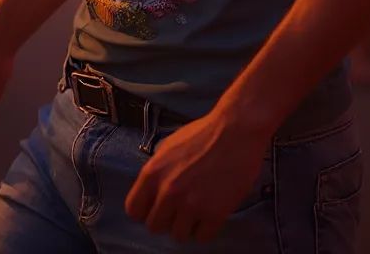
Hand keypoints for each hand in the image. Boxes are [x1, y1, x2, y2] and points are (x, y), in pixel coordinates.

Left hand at [125, 110, 269, 243]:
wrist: (236, 131)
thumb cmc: (204, 133)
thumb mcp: (169, 146)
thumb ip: (157, 171)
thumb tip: (152, 190)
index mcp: (153, 173)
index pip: (133, 210)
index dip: (145, 210)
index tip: (155, 207)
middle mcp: (168, 192)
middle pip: (154, 226)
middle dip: (166, 219)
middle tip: (180, 208)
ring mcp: (191, 205)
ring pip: (178, 235)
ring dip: (187, 225)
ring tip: (197, 209)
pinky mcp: (214, 214)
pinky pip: (202, 237)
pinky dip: (206, 228)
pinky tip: (211, 212)